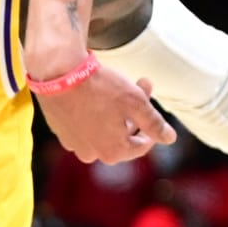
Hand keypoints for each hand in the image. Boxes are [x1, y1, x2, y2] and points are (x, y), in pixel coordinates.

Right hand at [33, 55, 173, 162]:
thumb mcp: (135, 103)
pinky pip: (84, 124)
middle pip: (122, 135)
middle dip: (134, 112)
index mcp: (114, 152)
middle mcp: (92, 154)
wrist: (57, 72)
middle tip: (142, 83)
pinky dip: (93, 112)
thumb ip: (155, 124)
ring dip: (115, 111)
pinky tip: (95, 92)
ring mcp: (73, 143)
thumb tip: (170, 138)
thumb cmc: (99, 87)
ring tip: (120, 84)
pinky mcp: (60, 130)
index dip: (151, 127)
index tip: (152, 106)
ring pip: (103, 129)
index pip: (141, 145)